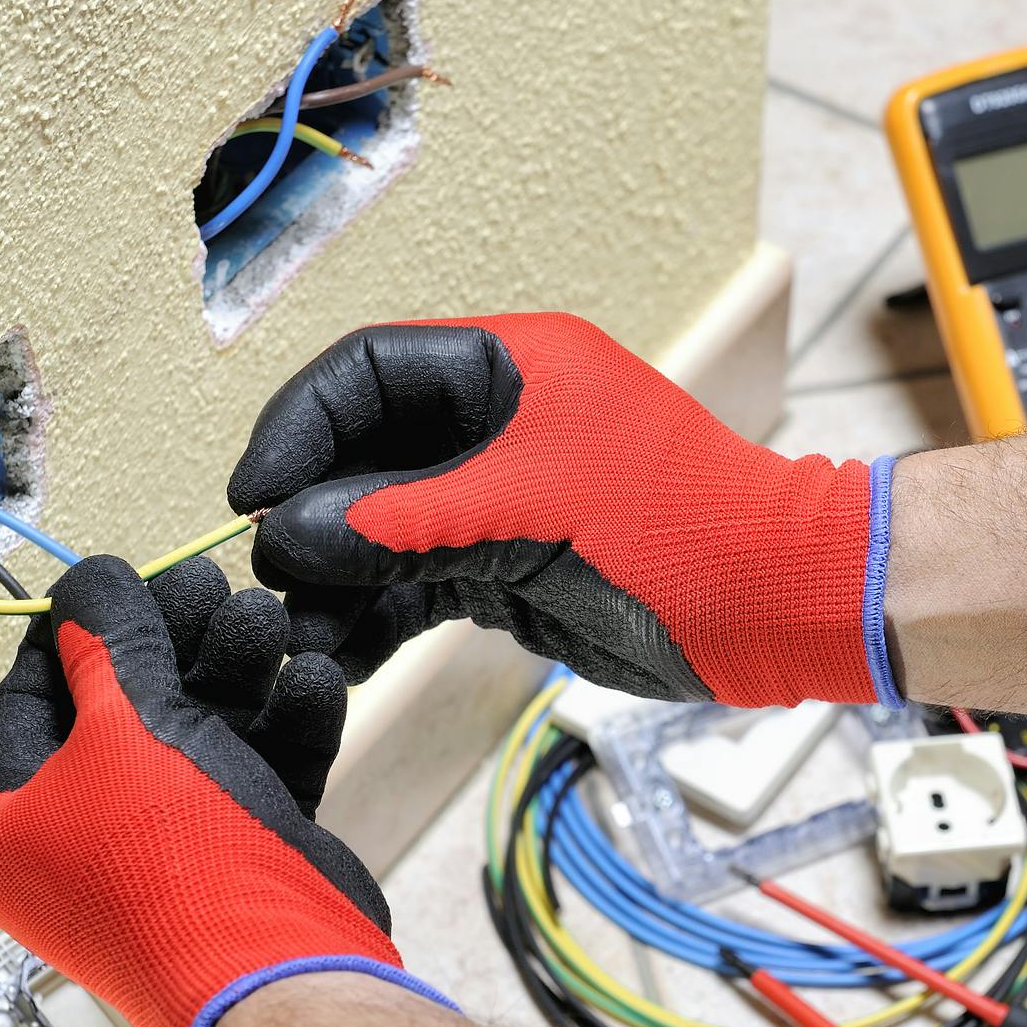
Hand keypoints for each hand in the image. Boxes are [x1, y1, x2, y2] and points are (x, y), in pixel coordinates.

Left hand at [0, 555, 451, 1026]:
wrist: (276, 974)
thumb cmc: (172, 861)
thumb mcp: (124, 727)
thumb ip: (107, 642)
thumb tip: (88, 580)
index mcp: (6, 822)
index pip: (27, 696)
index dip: (75, 628)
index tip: (121, 576)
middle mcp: (74, 841)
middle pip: (121, 710)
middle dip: (176, 642)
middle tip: (211, 583)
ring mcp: (159, 853)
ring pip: (194, 736)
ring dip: (236, 673)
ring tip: (270, 621)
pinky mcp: (235, 859)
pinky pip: (249, 775)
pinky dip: (280, 726)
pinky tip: (312, 679)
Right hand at [228, 312, 899, 707]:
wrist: (775, 607)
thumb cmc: (677, 530)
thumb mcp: (524, 514)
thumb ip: (400, 523)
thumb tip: (283, 537)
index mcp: (509, 369)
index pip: (366, 371)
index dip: (298, 427)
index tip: (252, 497)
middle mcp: (497, 425)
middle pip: (363, 455)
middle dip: (311, 519)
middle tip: (272, 583)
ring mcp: (500, 500)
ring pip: (383, 529)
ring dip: (336, 582)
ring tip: (300, 637)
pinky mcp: (507, 568)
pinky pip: (418, 584)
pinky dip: (378, 618)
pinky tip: (343, 658)